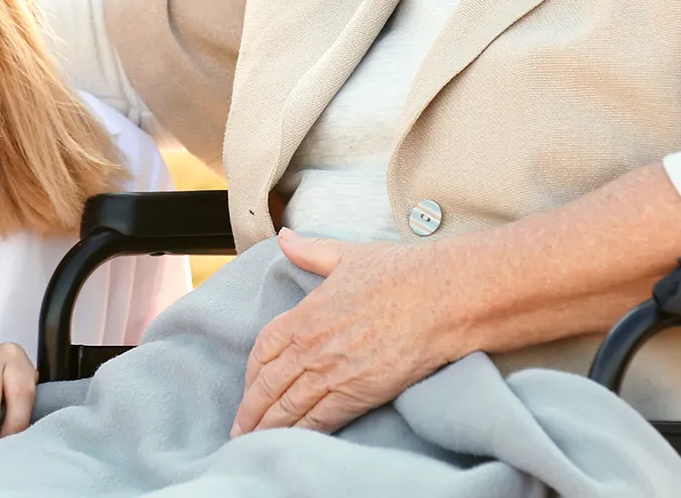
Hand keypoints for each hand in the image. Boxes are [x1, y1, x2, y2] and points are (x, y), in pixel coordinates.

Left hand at [230, 228, 457, 436]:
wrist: (440, 296)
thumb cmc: (401, 272)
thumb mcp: (348, 255)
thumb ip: (311, 251)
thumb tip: (285, 238)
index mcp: (306, 313)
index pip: (263, 348)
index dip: (252, 372)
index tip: (249, 384)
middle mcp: (311, 345)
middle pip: (268, 384)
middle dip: (251, 409)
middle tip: (239, 427)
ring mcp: (331, 372)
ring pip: (287, 407)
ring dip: (267, 427)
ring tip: (254, 442)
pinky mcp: (356, 393)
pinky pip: (318, 421)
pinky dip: (299, 435)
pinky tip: (291, 443)